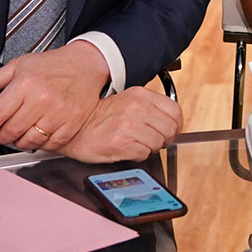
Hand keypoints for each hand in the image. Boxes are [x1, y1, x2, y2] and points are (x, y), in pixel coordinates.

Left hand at [0, 41, 109, 150]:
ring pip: (30, 140)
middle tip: (2, 135)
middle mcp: (42, 98)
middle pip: (12, 130)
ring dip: (20, 143)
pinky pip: (51, 144)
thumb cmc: (53, 64)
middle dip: (2, 137)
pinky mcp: (72, 122)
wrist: (85, 64)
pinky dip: (41, 145)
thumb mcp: (20, 65)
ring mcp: (59, 112)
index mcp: (26, 83)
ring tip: (18, 138)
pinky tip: (37, 137)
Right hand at [57, 87, 181, 161]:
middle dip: (165, 139)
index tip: (170, 132)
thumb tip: (171, 122)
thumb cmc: (100, 119)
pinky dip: (138, 156)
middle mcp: (136, 107)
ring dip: (150, 148)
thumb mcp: (127, 102)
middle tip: (154, 142)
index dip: (176, 125)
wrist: (76, 130)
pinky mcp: (121, 142)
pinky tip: (128, 150)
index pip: (175, 111)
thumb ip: (150, 108)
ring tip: (137, 144)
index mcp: (140, 95)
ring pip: (158, 143)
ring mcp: (128, 124)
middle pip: (170, 129)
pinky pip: (144, 154)